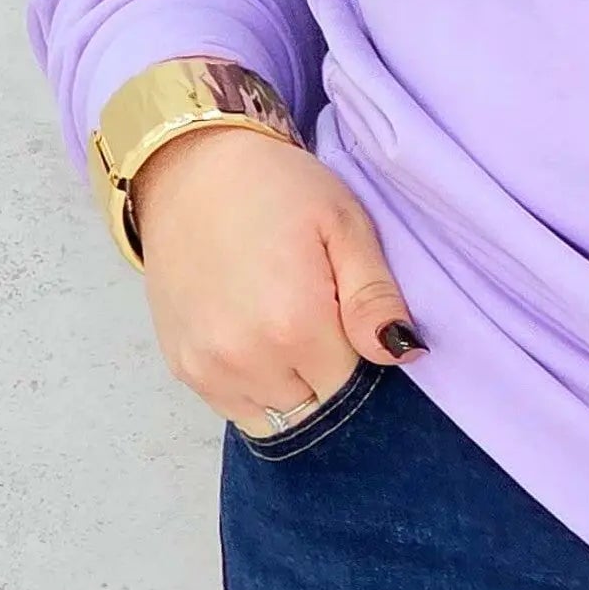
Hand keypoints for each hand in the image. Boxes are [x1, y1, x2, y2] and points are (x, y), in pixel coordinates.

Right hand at [130, 125, 425, 436]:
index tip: (354, 318)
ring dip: (295, 390)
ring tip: (291, 329)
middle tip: (325, 320)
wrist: (193, 171)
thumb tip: (406, 354)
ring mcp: (208, 370)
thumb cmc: (279, 189)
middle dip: (330, 376)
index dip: (362, 356)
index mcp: (294, 324)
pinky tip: (260, 340)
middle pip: (316, 407)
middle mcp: (246, 359)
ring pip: (277, 418)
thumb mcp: (344, 224)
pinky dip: (258, 390)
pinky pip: (236, 410)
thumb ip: (374, 296)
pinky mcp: (182, 370)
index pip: (352, 384)